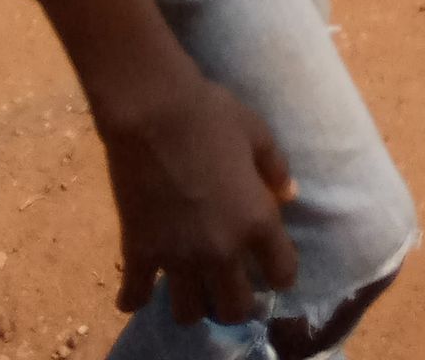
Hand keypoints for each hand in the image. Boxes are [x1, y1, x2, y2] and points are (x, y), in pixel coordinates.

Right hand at [103, 70, 297, 328]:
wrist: (154, 110)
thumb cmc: (211, 114)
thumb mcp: (257, 133)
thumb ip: (276, 169)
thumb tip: (289, 195)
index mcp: (257, 220)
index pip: (283, 274)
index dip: (280, 272)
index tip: (272, 265)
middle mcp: (221, 249)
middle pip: (235, 310)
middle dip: (238, 302)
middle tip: (231, 284)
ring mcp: (178, 256)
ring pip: (189, 314)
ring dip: (193, 304)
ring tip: (192, 285)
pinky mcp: (139, 252)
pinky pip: (135, 298)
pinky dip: (136, 298)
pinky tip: (141, 288)